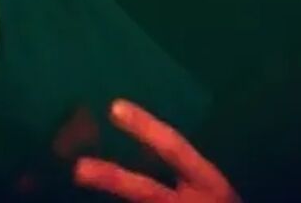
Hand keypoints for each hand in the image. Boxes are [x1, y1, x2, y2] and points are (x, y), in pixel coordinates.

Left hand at [73, 99, 241, 201]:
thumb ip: (184, 170)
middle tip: (78, 168)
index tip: (114, 107)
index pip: (174, 148)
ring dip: (116, 188)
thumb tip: (146, 147)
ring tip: (87, 177)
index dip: (145, 127)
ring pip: (142, 202)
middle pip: (147, 191)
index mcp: (208, 182)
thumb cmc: (221, 201)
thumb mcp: (210, 185)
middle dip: (112, 178)